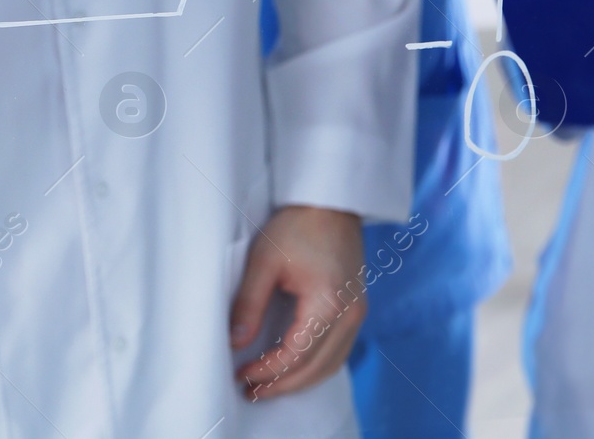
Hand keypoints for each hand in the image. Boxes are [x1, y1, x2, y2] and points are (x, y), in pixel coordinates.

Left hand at [230, 205, 366, 399]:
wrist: (330, 201)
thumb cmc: (297, 225)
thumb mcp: (264, 261)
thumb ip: (249, 303)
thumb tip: (236, 341)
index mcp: (328, 304)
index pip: (295, 354)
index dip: (267, 370)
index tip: (242, 375)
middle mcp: (350, 315)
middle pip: (316, 367)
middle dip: (283, 384)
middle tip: (251, 391)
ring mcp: (357, 312)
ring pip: (331, 364)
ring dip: (300, 379)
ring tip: (269, 385)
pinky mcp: (356, 307)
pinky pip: (339, 350)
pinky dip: (316, 366)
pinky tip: (295, 368)